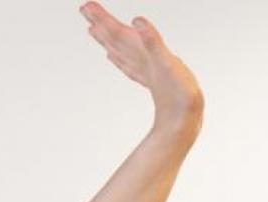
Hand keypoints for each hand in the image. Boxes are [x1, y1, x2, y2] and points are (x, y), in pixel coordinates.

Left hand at [78, 5, 204, 132]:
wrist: (183, 123)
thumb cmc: (179, 94)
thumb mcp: (167, 63)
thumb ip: (152, 41)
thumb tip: (137, 21)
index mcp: (141, 55)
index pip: (117, 33)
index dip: (102, 18)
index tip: (86, 6)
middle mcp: (139, 61)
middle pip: (114, 39)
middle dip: (99, 23)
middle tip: (84, 8)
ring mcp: (144, 70)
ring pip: (120, 51)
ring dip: (106, 39)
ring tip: (92, 28)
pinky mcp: (152, 79)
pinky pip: (130, 65)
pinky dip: (119, 57)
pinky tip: (112, 56)